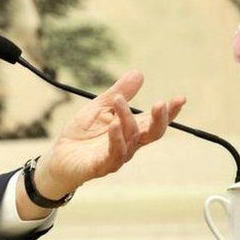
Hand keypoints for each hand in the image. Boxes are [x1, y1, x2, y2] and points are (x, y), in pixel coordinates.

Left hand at [34, 70, 185, 197]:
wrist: (59, 157)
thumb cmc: (81, 134)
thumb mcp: (99, 108)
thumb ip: (118, 93)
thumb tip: (138, 73)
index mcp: (132, 129)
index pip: (155, 120)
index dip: (169, 112)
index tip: (181, 98)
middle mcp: (130, 144)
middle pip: (153, 133)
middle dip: (160, 119)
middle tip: (160, 103)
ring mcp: (117, 156)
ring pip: (131, 139)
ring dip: (127, 119)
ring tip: (118, 102)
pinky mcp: (102, 166)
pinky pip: (114, 154)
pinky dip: (115, 139)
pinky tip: (113, 126)